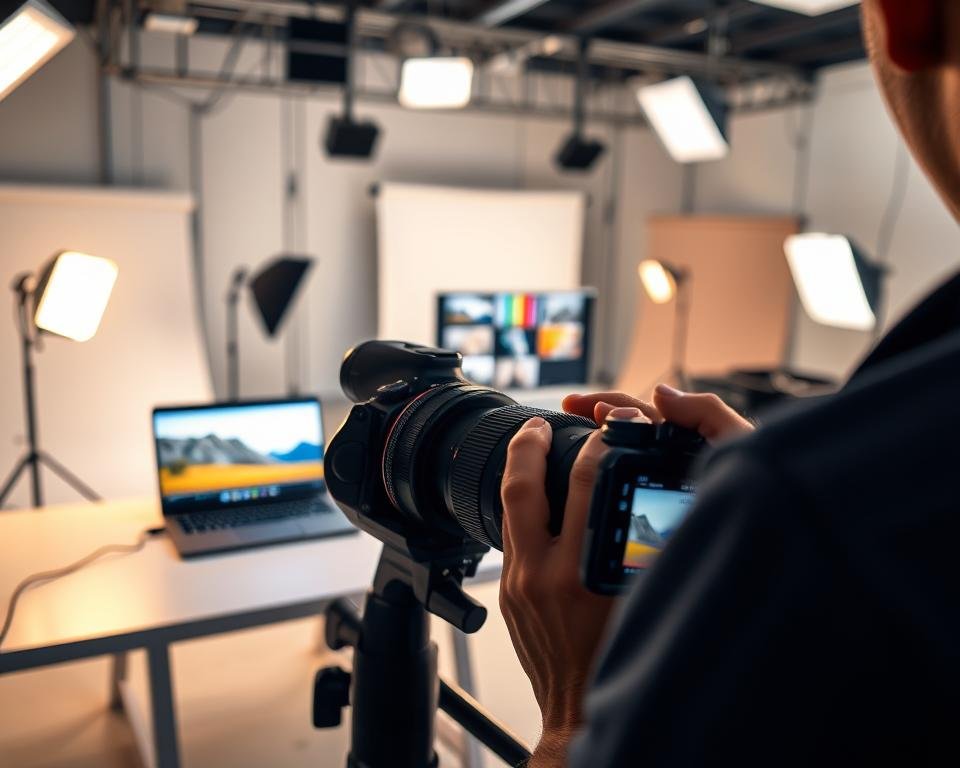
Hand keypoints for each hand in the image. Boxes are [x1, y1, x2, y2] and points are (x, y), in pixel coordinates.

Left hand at [499, 386, 751, 765]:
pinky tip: (535, 498)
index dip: (598, 445)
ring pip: (508, 509)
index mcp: (584, 573)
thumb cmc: (620, 660)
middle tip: (538, 422)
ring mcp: (518, 584)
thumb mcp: (644, 598)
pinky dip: (520, 509)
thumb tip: (652, 495)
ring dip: (518, 472)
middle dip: (529, 444)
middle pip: (523, 487)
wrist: (578, 713)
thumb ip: (646, 548)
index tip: (606, 427)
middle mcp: (542, 575)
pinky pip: (510, 537)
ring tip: (530, 446)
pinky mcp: (509, 595)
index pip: (585, 485)